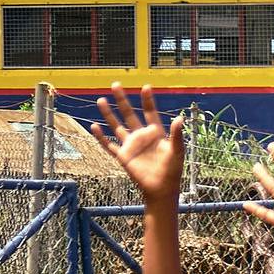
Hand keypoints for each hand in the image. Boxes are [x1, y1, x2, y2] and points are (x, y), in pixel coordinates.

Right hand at [88, 85, 183, 202]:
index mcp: (156, 133)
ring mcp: (131, 145)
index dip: (148, 100)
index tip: (146, 86)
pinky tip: (94, 126)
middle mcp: (141, 136)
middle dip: (122, 100)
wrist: (161, 188)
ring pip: (116, 126)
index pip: (150, 112)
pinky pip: (109, 145)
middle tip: (115, 85)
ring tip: (101, 100)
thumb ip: (176, 135)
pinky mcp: (123, 156)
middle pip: (130, 114)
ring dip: (108, 114)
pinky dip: (101, 137)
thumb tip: (179, 118)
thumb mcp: (177, 151)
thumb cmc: (172, 170)